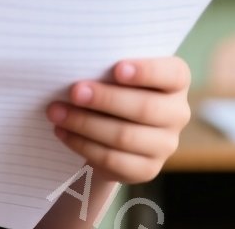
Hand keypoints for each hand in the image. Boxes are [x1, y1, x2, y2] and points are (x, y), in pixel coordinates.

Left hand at [46, 57, 190, 184]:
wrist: (113, 125)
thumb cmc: (114, 85)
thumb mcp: (117, 71)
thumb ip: (109, 65)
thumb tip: (76, 64)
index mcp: (177, 81)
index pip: (172, 74)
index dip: (146, 72)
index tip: (117, 69)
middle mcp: (178, 113)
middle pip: (145, 108)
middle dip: (105, 99)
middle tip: (74, 91)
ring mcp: (166, 145)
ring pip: (124, 136)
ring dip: (85, 124)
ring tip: (56, 112)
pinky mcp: (147, 169)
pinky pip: (112, 160)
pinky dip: (83, 145)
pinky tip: (63, 132)